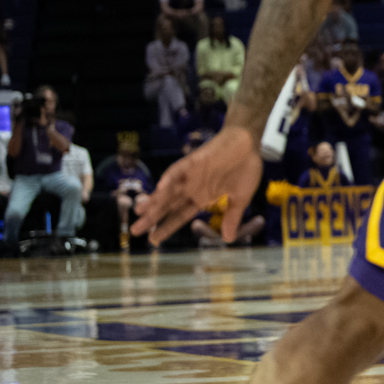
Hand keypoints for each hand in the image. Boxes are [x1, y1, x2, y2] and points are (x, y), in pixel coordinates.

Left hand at [133, 127, 261, 246]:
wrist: (249, 143)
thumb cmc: (245, 168)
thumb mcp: (241, 198)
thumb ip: (232, 217)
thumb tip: (228, 239)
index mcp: (202, 197)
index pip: (180, 215)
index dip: (166, 227)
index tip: (153, 240)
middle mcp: (191, 187)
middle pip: (168, 205)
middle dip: (152, 217)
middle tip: (135, 231)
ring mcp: (190, 174)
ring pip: (168, 189)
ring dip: (154, 199)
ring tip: (140, 211)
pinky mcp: (193, 161)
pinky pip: (178, 170)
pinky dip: (170, 177)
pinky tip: (160, 187)